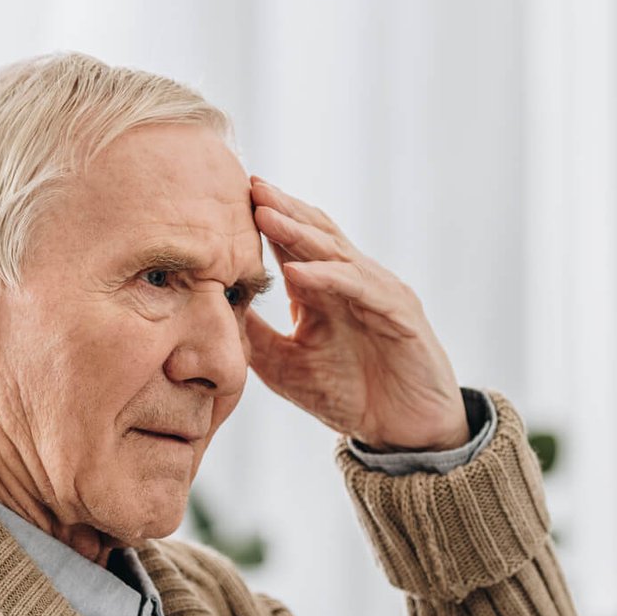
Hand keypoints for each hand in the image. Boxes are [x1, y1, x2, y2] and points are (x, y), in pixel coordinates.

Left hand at [244, 177, 468, 451]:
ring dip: (298, 232)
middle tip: (247, 184)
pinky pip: (359, 289)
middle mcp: (352, 282)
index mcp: (325, 290)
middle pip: (315, 233)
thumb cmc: (351, 396)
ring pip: (335, 253)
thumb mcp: (286, 367)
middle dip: (281, 208)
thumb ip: (256, 337)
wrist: (406, 431)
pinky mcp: (399, 314)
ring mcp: (378, 293)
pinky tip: (296, 272)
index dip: (264, 220)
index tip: (227, 198)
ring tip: (264, 213)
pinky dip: (327, 278)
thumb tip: (211, 312)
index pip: (292, 245)